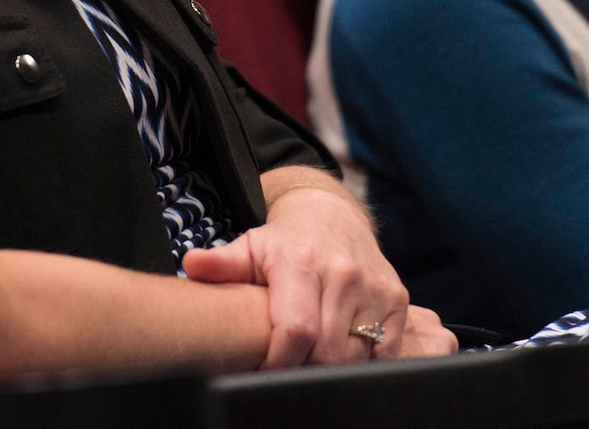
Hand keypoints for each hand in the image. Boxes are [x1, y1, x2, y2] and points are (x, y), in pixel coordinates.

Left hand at [182, 177, 444, 366]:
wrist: (333, 217)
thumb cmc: (284, 243)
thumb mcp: (250, 248)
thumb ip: (222, 263)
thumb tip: (191, 264)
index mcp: (301, 261)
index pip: (297, 330)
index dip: (279, 362)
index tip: (264, 370)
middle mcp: (343, 273)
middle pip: (327, 352)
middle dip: (304, 371)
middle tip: (286, 370)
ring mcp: (374, 286)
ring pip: (355, 355)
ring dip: (333, 369)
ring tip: (310, 361)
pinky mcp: (397, 298)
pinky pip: (385, 351)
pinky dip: (364, 362)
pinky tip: (342, 354)